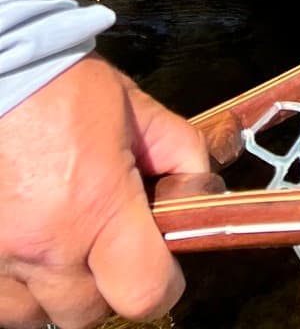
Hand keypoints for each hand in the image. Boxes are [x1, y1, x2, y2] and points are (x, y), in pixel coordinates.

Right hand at [0, 54, 208, 327]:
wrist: (2, 72)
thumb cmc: (66, 89)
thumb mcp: (139, 111)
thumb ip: (180, 154)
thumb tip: (201, 194)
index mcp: (97, 207)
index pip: (144, 293)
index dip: (164, 284)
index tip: (162, 263)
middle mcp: (45, 246)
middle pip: (88, 314)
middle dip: (107, 285)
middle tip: (107, 244)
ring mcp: (0, 260)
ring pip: (37, 316)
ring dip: (56, 291)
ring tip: (62, 242)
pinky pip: (2, 305)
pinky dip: (17, 289)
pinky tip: (28, 248)